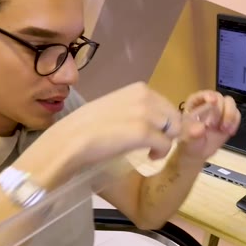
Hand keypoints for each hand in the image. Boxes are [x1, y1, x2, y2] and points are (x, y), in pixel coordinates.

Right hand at [43, 82, 183, 173]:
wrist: (70, 140)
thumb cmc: (89, 127)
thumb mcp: (117, 108)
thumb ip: (138, 109)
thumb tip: (156, 120)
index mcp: (139, 89)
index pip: (168, 106)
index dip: (164, 122)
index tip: (153, 133)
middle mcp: (145, 96)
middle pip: (175, 118)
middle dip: (168, 133)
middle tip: (153, 144)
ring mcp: (145, 113)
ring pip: (174, 131)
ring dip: (164, 143)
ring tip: (149, 151)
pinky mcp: (143, 132)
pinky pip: (166, 144)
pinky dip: (160, 154)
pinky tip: (149, 157)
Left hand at [178, 90, 239, 159]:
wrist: (198, 151)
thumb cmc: (190, 141)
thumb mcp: (188, 138)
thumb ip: (193, 132)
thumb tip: (201, 128)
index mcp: (194, 104)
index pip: (202, 94)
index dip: (208, 96)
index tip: (212, 101)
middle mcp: (208, 103)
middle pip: (219, 97)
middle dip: (219, 111)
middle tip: (212, 126)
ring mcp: (220, 110)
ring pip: (230, 103)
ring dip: (230, 115)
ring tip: (224, 129)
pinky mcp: (229, 118)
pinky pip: (237, 114)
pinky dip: (235, 122)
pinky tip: (229, 132)